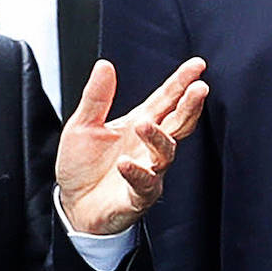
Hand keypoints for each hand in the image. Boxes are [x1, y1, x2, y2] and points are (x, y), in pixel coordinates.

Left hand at [56, 57, 207, 234]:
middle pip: (177, 122)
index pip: (166, 99)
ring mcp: (147, 171)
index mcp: (139, 123)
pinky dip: (136, 173)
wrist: (72, 205)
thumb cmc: (83, 166)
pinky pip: (143, 184)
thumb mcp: (82, 125)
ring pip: (164, 152)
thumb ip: (97, 97)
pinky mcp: (137, 196)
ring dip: (158, 138)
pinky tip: (124, 163)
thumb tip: (105, 64)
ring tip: (145, 125)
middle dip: (190, 105)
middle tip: (199, 89)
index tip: (197, 65)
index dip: (182, 81)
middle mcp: (148, 146)